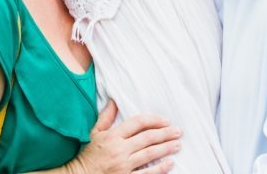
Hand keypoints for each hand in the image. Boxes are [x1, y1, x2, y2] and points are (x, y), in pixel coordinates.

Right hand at [66, 101, 180, 173]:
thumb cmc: (87, 155)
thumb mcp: (94, 133)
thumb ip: (106, 117)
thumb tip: (114, 100)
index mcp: (113, 135)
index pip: (138, 123)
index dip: (154, 120)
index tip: (165, 121)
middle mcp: (120, 149)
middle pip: (148, 138)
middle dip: (166, 134)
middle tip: (178, 131)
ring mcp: (123, 166)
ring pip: (150, 154)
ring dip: (166, 149)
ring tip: (177, 144)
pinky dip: (160, 169)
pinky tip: (169, 163)